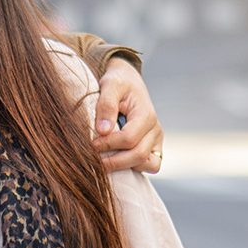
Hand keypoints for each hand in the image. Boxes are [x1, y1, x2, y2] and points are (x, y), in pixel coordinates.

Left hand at [91, 58, 163, 173]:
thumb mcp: (110, 85)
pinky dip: (135, 167)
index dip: (108, 144)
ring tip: (105, 159)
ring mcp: (156, 140)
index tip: (91, 144)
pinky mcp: (154, 147)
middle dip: (113, 161)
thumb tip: (103, 130)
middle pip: (138, 155)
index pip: (129, 139)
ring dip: (125, 166)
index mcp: (146, 114)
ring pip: (147, 164)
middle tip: (93, 158)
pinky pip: (150, 165)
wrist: (128, 81)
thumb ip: (106, 105)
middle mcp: (155, 129)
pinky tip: (117, 159)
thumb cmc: (118, 82)